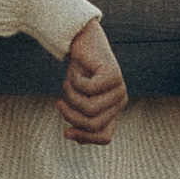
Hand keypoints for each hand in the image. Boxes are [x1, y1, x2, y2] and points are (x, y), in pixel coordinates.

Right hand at [58, 18, 126, 144]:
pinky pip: (88, 90)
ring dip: (71, 98)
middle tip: (58, 103)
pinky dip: (75, 83)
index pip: (104, 137)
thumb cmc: (78, 72)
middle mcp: (121, 101)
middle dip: (71, 117)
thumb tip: (71, 136)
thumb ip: (77, 117)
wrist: (82, 41)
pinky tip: (75, 73)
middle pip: (94, 125)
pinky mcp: (114, 76)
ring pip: (90, 110)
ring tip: (67, 85)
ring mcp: (120, 88)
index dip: (84, 137)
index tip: (65, 132)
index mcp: (114, 110)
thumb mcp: (75, 99)